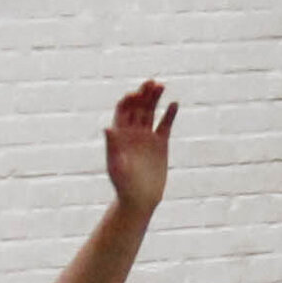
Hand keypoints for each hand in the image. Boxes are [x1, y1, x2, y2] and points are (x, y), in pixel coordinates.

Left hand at [103, 80, 176, 214]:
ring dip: (155, 99)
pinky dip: (169, 114)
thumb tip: (107, 127)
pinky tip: (174, 104)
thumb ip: (112, 146)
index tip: (136, 94)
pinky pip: (165, 125)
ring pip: (151, 112)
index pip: (122, 110)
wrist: (140, 199)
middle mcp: (132, 132)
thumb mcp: (116, 165)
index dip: (128, 100)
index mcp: (119, 135)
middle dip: (143, 94)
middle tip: (151, 82)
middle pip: (137, 107)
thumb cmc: (123, 185)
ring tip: (161, 86)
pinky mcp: (161, 144)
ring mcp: (147, 137)